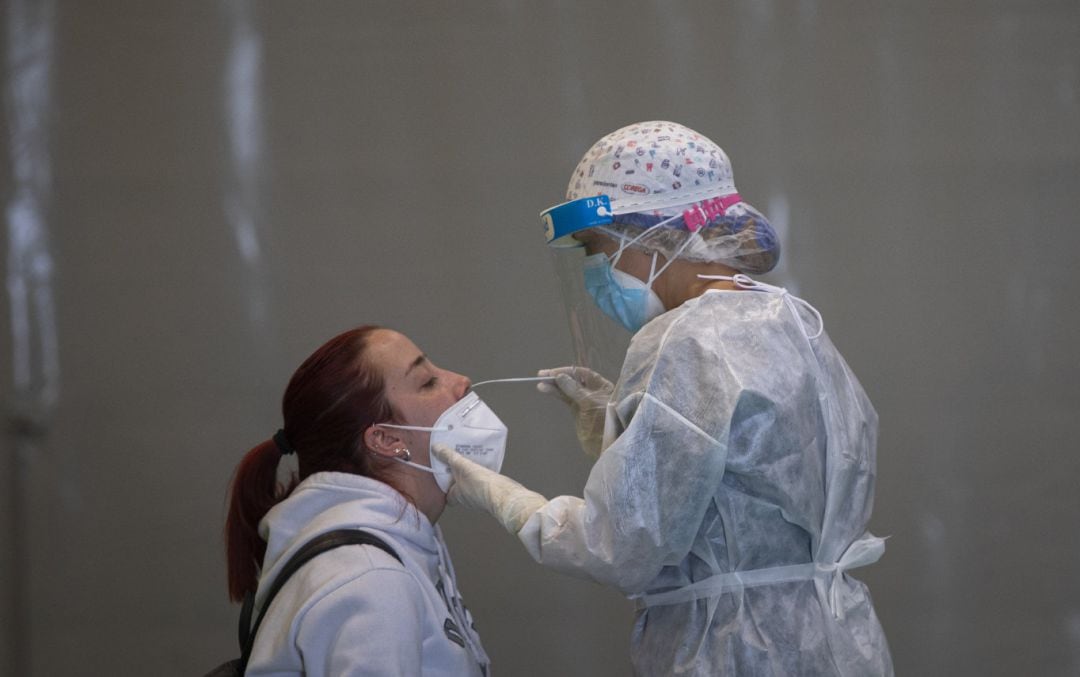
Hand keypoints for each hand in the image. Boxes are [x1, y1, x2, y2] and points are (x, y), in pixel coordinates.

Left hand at [431, 445, 546, 533]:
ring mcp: (481, 499)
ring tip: (472, 463)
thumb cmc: (481, 485)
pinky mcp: (492, 495)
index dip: (445, 488)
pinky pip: (485, 485)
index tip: (444, 477)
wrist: (504, 494)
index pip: (447, 497)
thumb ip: (448, 457)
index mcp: (457, 496)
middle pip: (460, 491)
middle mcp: (468, 500)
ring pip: (473, 488)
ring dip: (472, 478)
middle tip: (459, 466)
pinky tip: (486, 467)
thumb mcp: (461, 466)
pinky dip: (484, 478)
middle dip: (459, 480)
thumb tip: (436, 448)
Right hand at [537, 366, 612, 458]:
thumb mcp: (590, 402)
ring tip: (541, 384)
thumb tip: (560, 376)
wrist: (604, 444)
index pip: (583, 374)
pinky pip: (565, 398)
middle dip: (559, 377)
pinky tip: (546, 389)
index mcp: (602, 386)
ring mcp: (584, 401)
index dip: (568, 371)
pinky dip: (556, 393)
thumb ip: (574, 389)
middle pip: (574, 380)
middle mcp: (593, 391)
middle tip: (542, 374)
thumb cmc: (603, 421)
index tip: (553, 372)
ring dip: (554, 385)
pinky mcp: (577, 410)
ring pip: (567, 389)